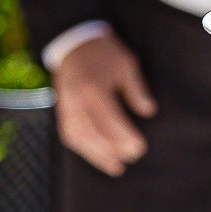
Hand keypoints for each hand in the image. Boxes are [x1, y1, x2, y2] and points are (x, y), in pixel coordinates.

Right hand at [51, 28, 157, 176]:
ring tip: (116, 167)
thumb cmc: (103, 53)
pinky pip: (70, 135)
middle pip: (94, 133)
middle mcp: (76, 101)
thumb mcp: (125, 64)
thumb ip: (136, 89)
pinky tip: (99, 157)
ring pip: (79, 138)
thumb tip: (149, 111)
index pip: (110, 120)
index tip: (140, 147)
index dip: (125, 137)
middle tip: (133, 156)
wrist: (73, 44)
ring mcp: (65, 107)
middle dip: (114, 149)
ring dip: (98, 155)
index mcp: (93, 88)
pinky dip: (84, 149)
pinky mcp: (61, 111)